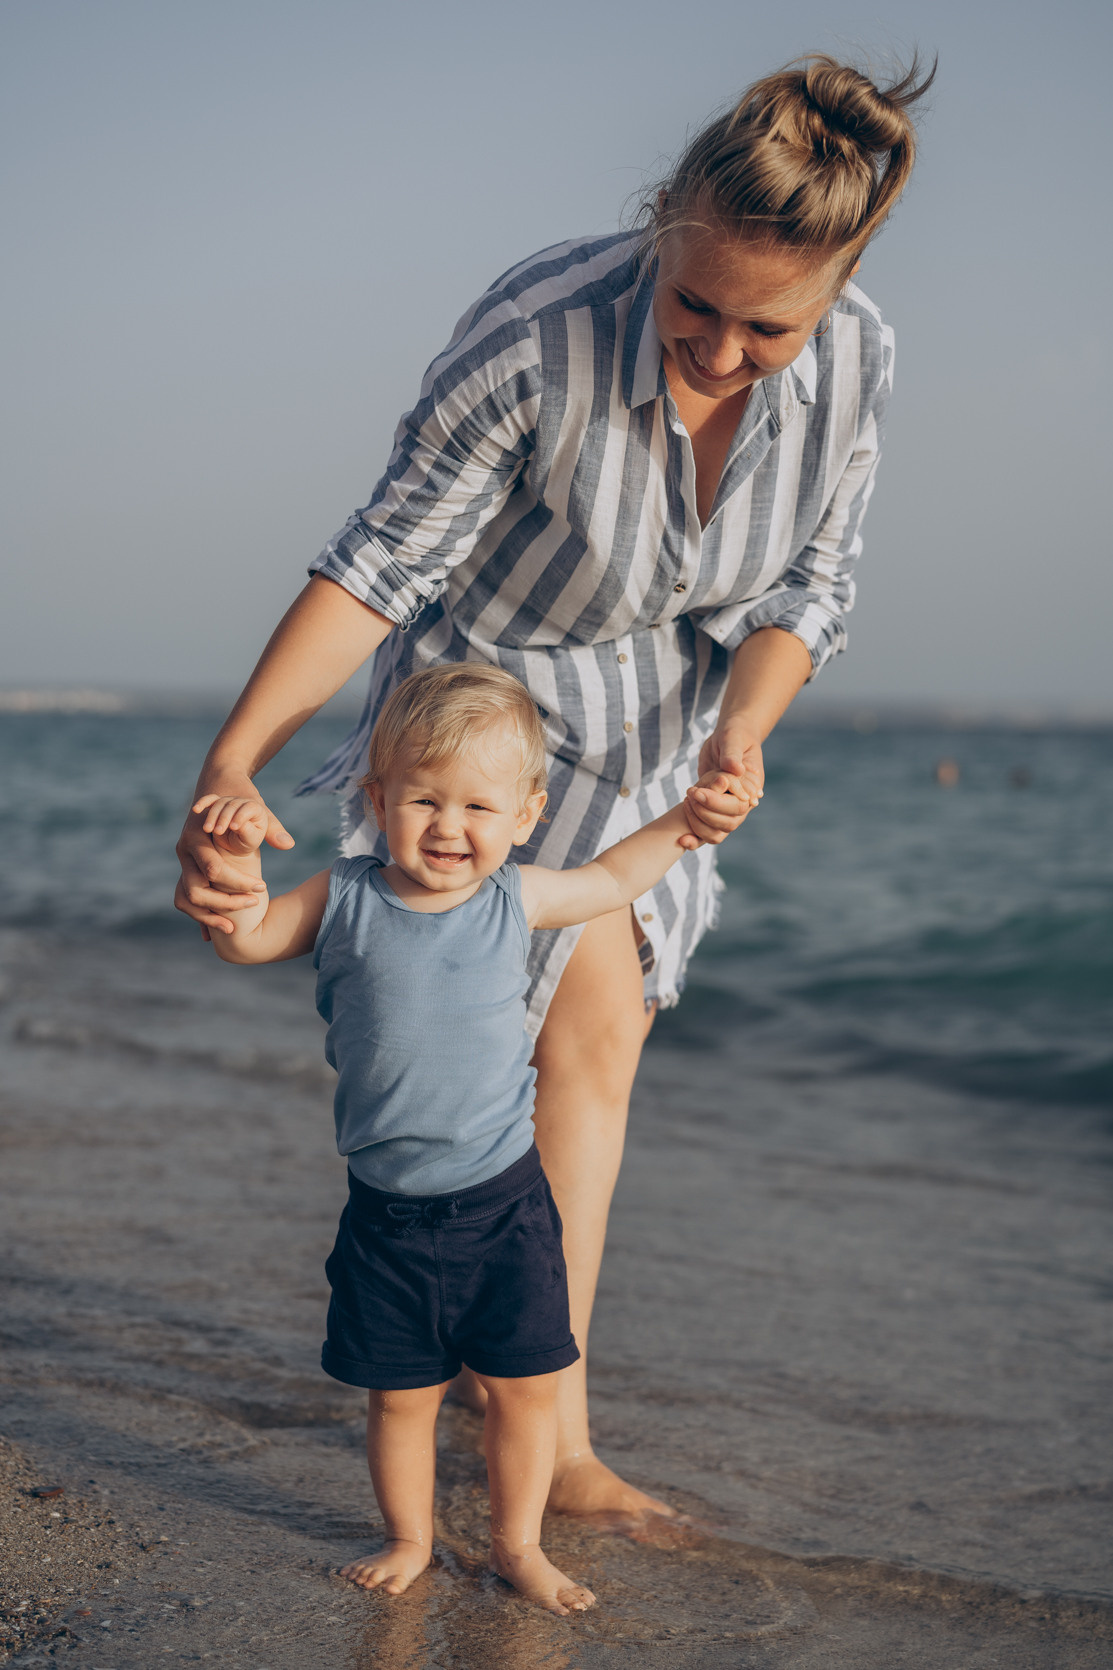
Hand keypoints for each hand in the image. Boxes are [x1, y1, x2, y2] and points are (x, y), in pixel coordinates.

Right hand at [174, 777, 293, 938]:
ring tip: (232, 928)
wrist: (217, 783)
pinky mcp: (187, 870)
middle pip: (197, 890)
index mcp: (196, 835)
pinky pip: (187, 899)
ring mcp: (183, 862)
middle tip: (254, 904)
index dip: (240, 883)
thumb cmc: (239, 795)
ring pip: (186, 900)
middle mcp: (184, 850)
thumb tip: (288, 845)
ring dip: (208, 916)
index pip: (215, 870)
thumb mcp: (256, 807)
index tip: (263, 887)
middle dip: (224, 904)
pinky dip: (200, 915)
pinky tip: (214, 933)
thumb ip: (271, 827)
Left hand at [684, 725, 764, 844]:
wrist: (727, 740)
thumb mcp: (733, 739)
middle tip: (690, 792)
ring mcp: (729, 810)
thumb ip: (732, 754)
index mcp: (752, 787)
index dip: (718, 802)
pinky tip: (681, 840)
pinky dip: (695, 839)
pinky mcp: (715, 813)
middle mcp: (743, 803)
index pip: (739, 804)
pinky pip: (708, 833)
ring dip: (698, 822)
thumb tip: (735, 769)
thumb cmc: (734, 736)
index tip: (698, 792)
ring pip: (718, 832)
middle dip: (705, 810)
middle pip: (729, 822)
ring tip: (686, 801)